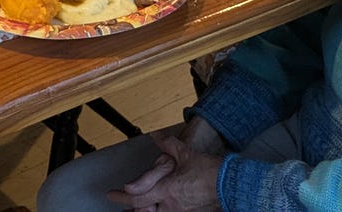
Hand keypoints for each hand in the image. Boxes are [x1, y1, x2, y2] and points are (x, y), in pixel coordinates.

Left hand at [108, 129, 222, 211]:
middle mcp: (171, 204)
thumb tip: (156, 136)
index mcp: (166, 189)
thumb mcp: (185, 153)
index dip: (121, 197)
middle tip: (121, 207)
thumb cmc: (208, 170)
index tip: (111, 195)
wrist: (230, 184)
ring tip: (135, 211)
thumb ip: (168, 144)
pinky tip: (157, 210)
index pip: (137, 197)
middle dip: (130, 210)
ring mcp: (181, 211)